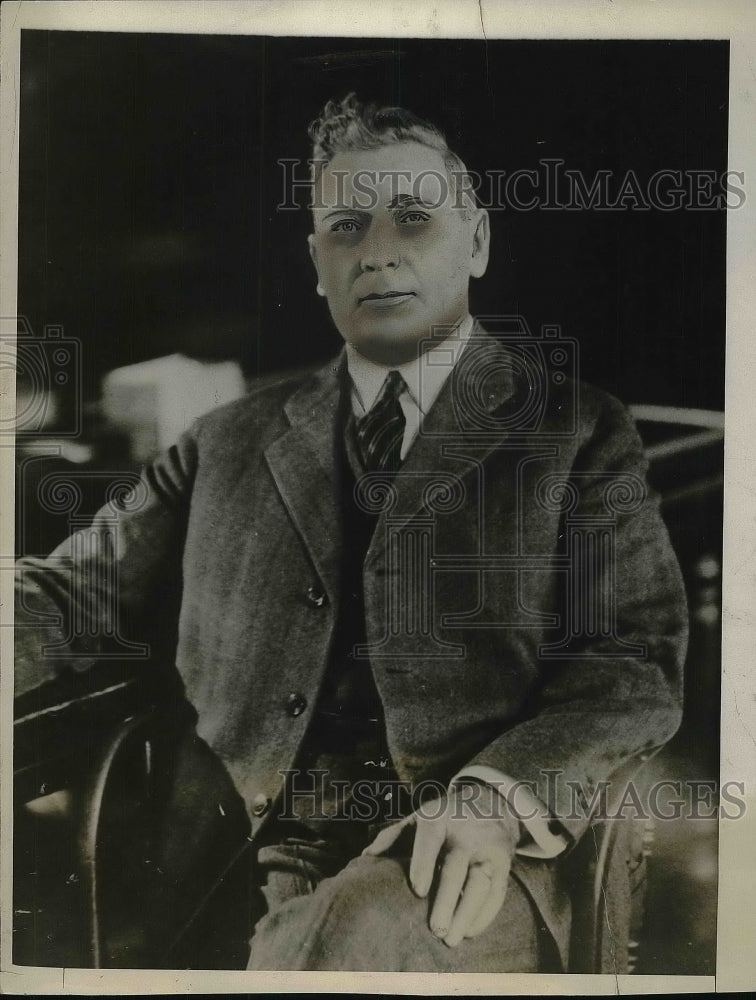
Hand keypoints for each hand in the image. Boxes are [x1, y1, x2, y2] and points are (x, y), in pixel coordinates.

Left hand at [362, 782, 520, 946]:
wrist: (490, 803)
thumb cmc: (444, 817)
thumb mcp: (419, 817)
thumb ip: (393, 836)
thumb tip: (365, 858)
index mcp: (439, 817)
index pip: (430, 838)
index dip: (424, 863)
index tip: (417, 891)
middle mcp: (465, 831)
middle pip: (456, 867)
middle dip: (447, 899)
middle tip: (435, 929)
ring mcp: (487, 847)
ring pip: (480, 883)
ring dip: (467, 913)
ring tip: (452, 938)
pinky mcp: (505, 862)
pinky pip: (498, 892)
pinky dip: (485, 915)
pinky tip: (469, 931)